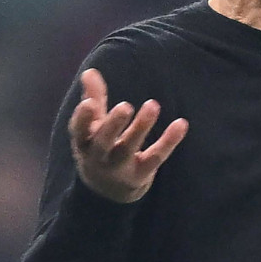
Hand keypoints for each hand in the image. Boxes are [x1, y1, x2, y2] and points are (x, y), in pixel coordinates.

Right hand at [68, 68, 188, 202]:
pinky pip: (156, 156)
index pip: (79, 131)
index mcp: (84, 142)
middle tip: (125, 106)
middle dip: (113, 125)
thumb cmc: (99, 147)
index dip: (82, 118)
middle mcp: (99, 156)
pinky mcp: (142, 173)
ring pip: (130, 147)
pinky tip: (181, 124)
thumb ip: (93, 99)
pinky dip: (169, 141)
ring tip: (152, 104)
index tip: (88, 103)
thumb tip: (90, 71)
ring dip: (142, 127)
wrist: (108, 190)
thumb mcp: (92, 126)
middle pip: (104, 142)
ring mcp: (121, 167)